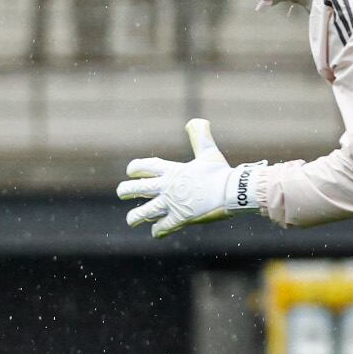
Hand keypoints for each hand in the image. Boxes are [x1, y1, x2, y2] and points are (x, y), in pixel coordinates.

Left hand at [117, 119, 264, 237]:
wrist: (231, 191)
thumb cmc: (220, 172)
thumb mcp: (208, 151)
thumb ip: (200, 136)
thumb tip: (196, 120)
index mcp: (172, 170)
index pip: (145, 166)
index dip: (135, 168)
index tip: (131, 171)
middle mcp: (167, 187)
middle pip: (137, 188)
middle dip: (126, 191)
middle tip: (122, 193)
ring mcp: (172, 204)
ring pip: (144, 212)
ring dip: (136, 217)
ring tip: (132, 220)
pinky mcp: (180, 219)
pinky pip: (163, 227)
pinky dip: (158, 231)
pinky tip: (156, 233)